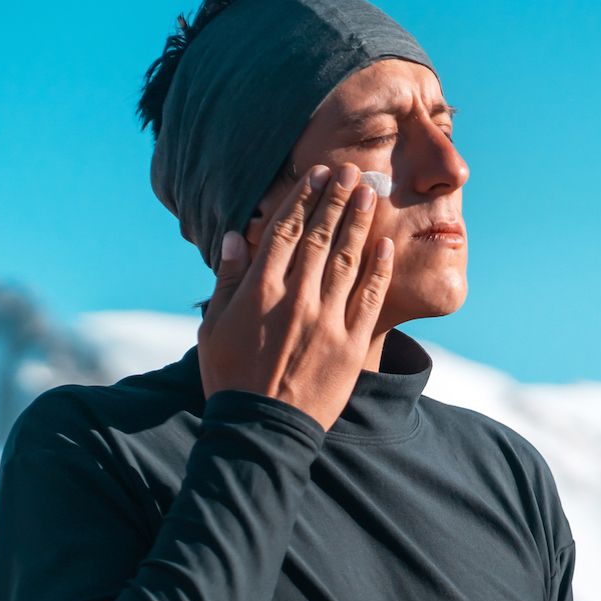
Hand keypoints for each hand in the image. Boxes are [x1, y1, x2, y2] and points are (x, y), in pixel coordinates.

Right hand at [197, 162, 395, 430]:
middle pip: (321, 238)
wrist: (261, 429)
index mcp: (261, 292)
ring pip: (347, 261)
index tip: (316, 175)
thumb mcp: (214, 327)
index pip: (286, 233)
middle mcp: (297, 300)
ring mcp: (327, 322)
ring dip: (359, 223)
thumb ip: (227, 279)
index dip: (303, 200)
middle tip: (350, 171)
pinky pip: (369, 299)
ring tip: (369, 193)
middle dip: (336, 200)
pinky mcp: (351, 344)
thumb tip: (236, 236)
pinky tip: (385, 244)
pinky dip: (378, 270)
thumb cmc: (231, 377)